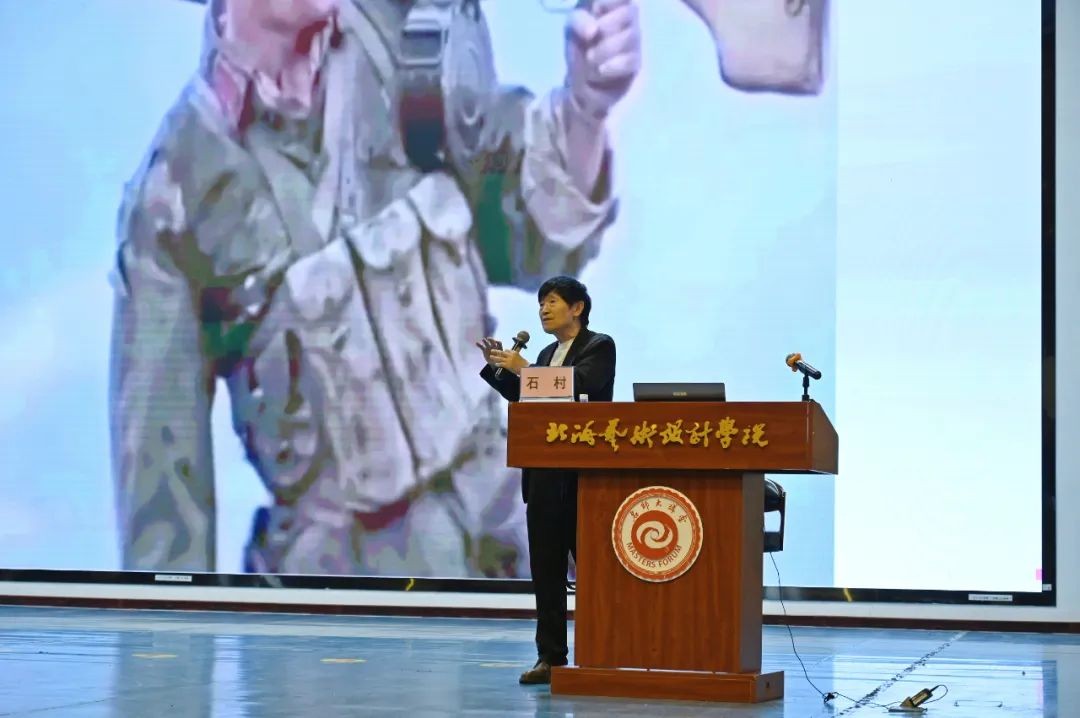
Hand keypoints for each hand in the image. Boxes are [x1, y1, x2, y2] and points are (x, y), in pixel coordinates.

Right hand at [476, 337, 502, 367]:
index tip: (495, 342)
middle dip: (491, 339)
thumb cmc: (499, 361)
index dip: (497, 342)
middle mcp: (494, 346)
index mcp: (499, 347)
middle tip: (488, 339)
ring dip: (485, 341)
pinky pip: (482, 346)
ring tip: (483, 339)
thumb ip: (501, 357)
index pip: (499, 343)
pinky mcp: (484, 350)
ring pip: (487, 343)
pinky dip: (479, 344)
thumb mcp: (501, 359)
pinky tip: (476, 343)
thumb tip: (504, 358)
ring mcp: (489, 348)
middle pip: (492, 341)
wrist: (494, 363)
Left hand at [488, 348, 529, 375]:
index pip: (507, 350)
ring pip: (500, 358)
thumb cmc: (524, 364)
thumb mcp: (520, 357)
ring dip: (495, 357)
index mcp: (514, 352)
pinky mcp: (508, 365)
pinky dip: (498, 364)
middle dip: (496, 351)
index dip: (503, 351)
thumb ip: (515, 355)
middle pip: (502, 352)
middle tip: (492, 350)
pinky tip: (495, 364)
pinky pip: (501, 364)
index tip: (500, 352)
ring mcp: (509, 360)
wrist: (526, 368)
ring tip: (491, 356)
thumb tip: (512, 356)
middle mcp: (511, 355)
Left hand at [565, 0, 641, 121]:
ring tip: (590, 57)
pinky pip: (631, 60)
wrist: (583, 79)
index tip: (596, 10)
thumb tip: (593, 30)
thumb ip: (580, 20)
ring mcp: (635, 40)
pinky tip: (601, 69)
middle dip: (606, 26)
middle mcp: (629, 18)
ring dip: (605, 49)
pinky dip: (613, 65)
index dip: (610, 1)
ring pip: (630, 37)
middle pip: (630, 12)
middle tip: (589, 38)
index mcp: (614, 4)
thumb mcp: (573, 27)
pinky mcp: (636, 62)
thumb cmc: (581, 44)